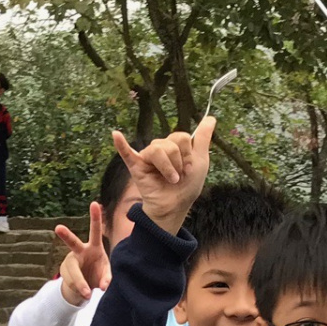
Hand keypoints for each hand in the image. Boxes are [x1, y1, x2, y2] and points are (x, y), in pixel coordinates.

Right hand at [55, 202, 107, 305]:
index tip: (95, 203)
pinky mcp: (64, 273)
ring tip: (87, 294)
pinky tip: (83, 292)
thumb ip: (108, 278)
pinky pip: (72, 283)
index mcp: (94, 247)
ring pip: (73, 272)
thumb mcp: (106, 274)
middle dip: (66, 236)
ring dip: (80, 283)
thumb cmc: (98, 273)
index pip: (95, 230)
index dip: (95, 217)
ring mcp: (70, 261)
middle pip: (73, 243)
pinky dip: (79, 290)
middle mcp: (80, 251)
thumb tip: (103, 287)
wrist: (85, 287)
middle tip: (58, 228)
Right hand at [110, 116, 213, 233]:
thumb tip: (211, 118)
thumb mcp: (200, 160)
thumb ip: (203, 138)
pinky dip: (121, 145)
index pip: (181, 136)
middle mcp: (160, 150)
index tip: (189, 169)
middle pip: (169, 142)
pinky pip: (127, 153)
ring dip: (167, 166)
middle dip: (178, 161)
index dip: (187, 153)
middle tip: (178, 176)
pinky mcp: (136, 167)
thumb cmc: (187, 187)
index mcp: (174, 147)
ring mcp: (147, 157)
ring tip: (169, 179)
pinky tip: (116, 135)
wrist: (175, 207)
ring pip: (157, 149)